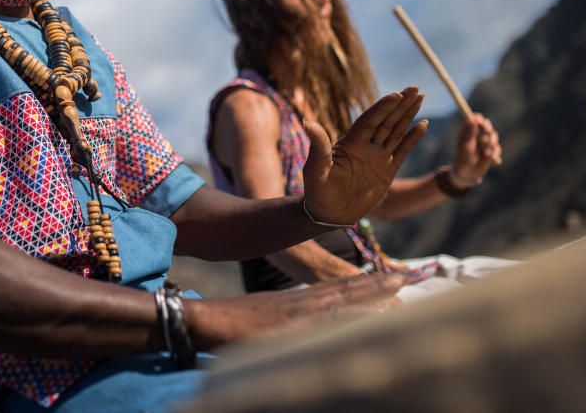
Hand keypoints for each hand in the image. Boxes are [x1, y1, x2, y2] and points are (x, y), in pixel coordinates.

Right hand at [189, 273, 403, 347]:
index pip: (334, 292)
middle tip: (403, 277)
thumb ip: (284, 322)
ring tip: (397, 290)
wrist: (204, 322)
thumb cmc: (226, 325)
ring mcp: (296, 314)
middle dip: (374, 285)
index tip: (385, 280)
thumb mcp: (262, 321)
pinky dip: (349, 316)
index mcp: (293, 303)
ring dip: (370, 296)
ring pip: (340, 302)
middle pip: (342, 292)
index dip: (361, 286)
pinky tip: (368, 315)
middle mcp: (298, 304)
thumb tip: (299, 330)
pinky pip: (326, 320)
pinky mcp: (290, 325)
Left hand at [302, 88, 427, 225]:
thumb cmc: (317, 191)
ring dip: (408, 115)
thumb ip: (318, 147)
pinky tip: (422, 124)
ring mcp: (378, 158)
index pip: (370, 121)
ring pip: (396, 131)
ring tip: (419, 97)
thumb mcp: (315, 169)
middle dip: (400, 104)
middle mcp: (366, 147)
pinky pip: (403, 151)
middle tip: (414, 87)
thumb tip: (307, 122)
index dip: (382, 108)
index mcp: (350, 143)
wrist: (328, 214)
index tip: (396, 95)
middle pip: (386, 121)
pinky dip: (413, 138)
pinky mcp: (387, 171)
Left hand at [451, 112, 501, 183]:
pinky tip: (488, 157)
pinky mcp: (492, 150)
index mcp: (469, 132)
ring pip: (494, 136)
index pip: (476, 120)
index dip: (479, 120)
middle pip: (487, 126)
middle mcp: (478, 135)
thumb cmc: (463, 158)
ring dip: (491, 143)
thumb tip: (473, 117)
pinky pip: (497, 148)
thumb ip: (470, 132)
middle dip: (488, 130)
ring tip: (485, 152)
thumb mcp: (466, 145)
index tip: (481, 121)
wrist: (468, 173)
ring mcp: (486, 142)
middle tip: (485, 136)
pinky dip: (494, 152)